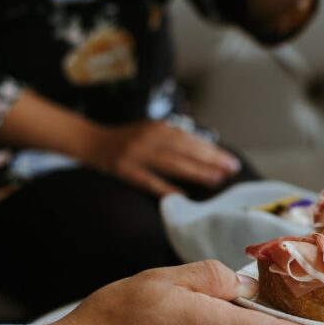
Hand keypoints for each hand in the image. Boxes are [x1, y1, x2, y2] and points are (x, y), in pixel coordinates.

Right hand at [83, 120, 241, 196]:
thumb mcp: (152, 131)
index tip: (230, 160)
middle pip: (185, 150)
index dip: (212, 150)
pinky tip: (182, 197)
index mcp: (158, 127)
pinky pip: (148, 181)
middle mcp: (148, 138)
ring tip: (215, 180)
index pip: (191, 139)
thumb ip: (175, 139)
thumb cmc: (130, 138)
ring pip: (171, 164)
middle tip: (230, 170)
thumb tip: (206, 150)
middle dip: (210, 160)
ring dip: (195, 172)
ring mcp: (135, 154)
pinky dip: (165, 189)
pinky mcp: (124, 170)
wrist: (93, 141)